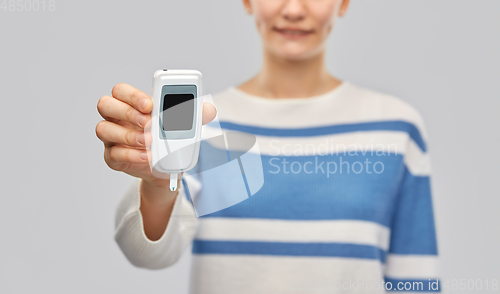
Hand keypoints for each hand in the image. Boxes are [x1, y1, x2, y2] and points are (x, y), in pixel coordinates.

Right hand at [95, 83, 216, 187]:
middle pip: (106, 105)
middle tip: (149, 123)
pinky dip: (132, 155)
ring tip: (149, 141)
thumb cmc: (169, 140)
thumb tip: (209, 109)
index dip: (133, 95)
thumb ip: (193, 115)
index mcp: (131, 104)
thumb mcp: (183, 126)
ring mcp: (112, 137)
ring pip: (104, 129)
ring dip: (128, 135)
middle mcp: (117, 118)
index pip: (121, 91)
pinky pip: (114, 153)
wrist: (166, 168)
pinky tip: (147, 156)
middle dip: (127, 112)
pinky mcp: (113, 157)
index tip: (150, 104)